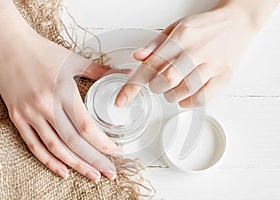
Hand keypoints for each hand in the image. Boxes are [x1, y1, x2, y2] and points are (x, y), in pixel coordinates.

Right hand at [0, 10, 119, 181]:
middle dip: (94, 160)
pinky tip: (63, 170)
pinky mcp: (17, 117)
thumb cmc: (42, 51)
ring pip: (55, 147)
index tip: (116, 152)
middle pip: (73, 142)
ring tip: (92, 175)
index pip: (86, 126)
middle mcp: (45, 105)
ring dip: (75, 165)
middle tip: (109, 172)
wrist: (9, 45)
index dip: (103, 143)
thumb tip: (123, 73)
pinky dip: (49, 161)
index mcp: (62, 90)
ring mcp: (29, 114)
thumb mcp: (73, 59)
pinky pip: (34, 145)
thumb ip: (99, 71)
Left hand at [115, 0, 275, 107]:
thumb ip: (156, 44)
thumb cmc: (204, 27)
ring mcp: (212, 65)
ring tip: (172, 87)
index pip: (151, 65)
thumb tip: (137, 57)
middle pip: (166, 81)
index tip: (121, 100)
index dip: (133, 86)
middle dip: (156, 86)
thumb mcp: (177, 27)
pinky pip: (201, 99)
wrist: (237, 23)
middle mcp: (197, 51)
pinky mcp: (224, 77)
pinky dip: (187, 102)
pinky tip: (184, 95)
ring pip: (182, 92)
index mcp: (182, 37)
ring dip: (170, 95)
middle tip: (159, 82)